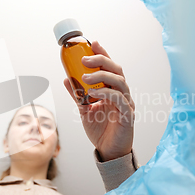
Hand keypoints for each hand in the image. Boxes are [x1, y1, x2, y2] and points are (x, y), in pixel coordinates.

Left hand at [63, 40, 134, 161]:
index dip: (103, 54)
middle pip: (117, 70)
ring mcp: (127, 104)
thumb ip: (77, 94)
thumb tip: (66, 78)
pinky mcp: (128, 116)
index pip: (110, 67)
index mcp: (113, 90)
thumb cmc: (100, 130)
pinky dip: (107, 94)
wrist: (107, 151)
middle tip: (84, 60)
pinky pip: (120, 100)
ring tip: (85, 78)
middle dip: (101, 61)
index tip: (93, 43)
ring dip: (102, 77)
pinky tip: (94, 93)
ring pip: (119, 83)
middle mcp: (122, 94)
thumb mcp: (84, 109)